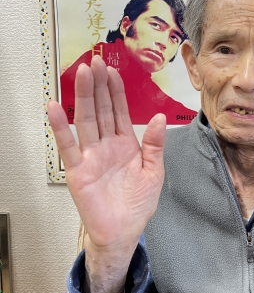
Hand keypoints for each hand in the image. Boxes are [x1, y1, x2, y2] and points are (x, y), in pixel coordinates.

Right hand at [48, 56, 164, 261]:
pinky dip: (60, 127)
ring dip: (83, 97)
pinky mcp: (77, 170)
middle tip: (95, 61)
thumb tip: (159, 118)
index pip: (119, 111)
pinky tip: (55, 107)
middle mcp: (106, 145)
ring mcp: (90, 155)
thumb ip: (154, 145)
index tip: (112, 70)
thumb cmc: (138, 204)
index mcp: (126, 144)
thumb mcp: (154, 172)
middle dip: (98, 86)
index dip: (115, 91)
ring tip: (81, 74)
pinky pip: (68, 146)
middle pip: (100, 110)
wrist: (124, 232)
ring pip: (86, 120)